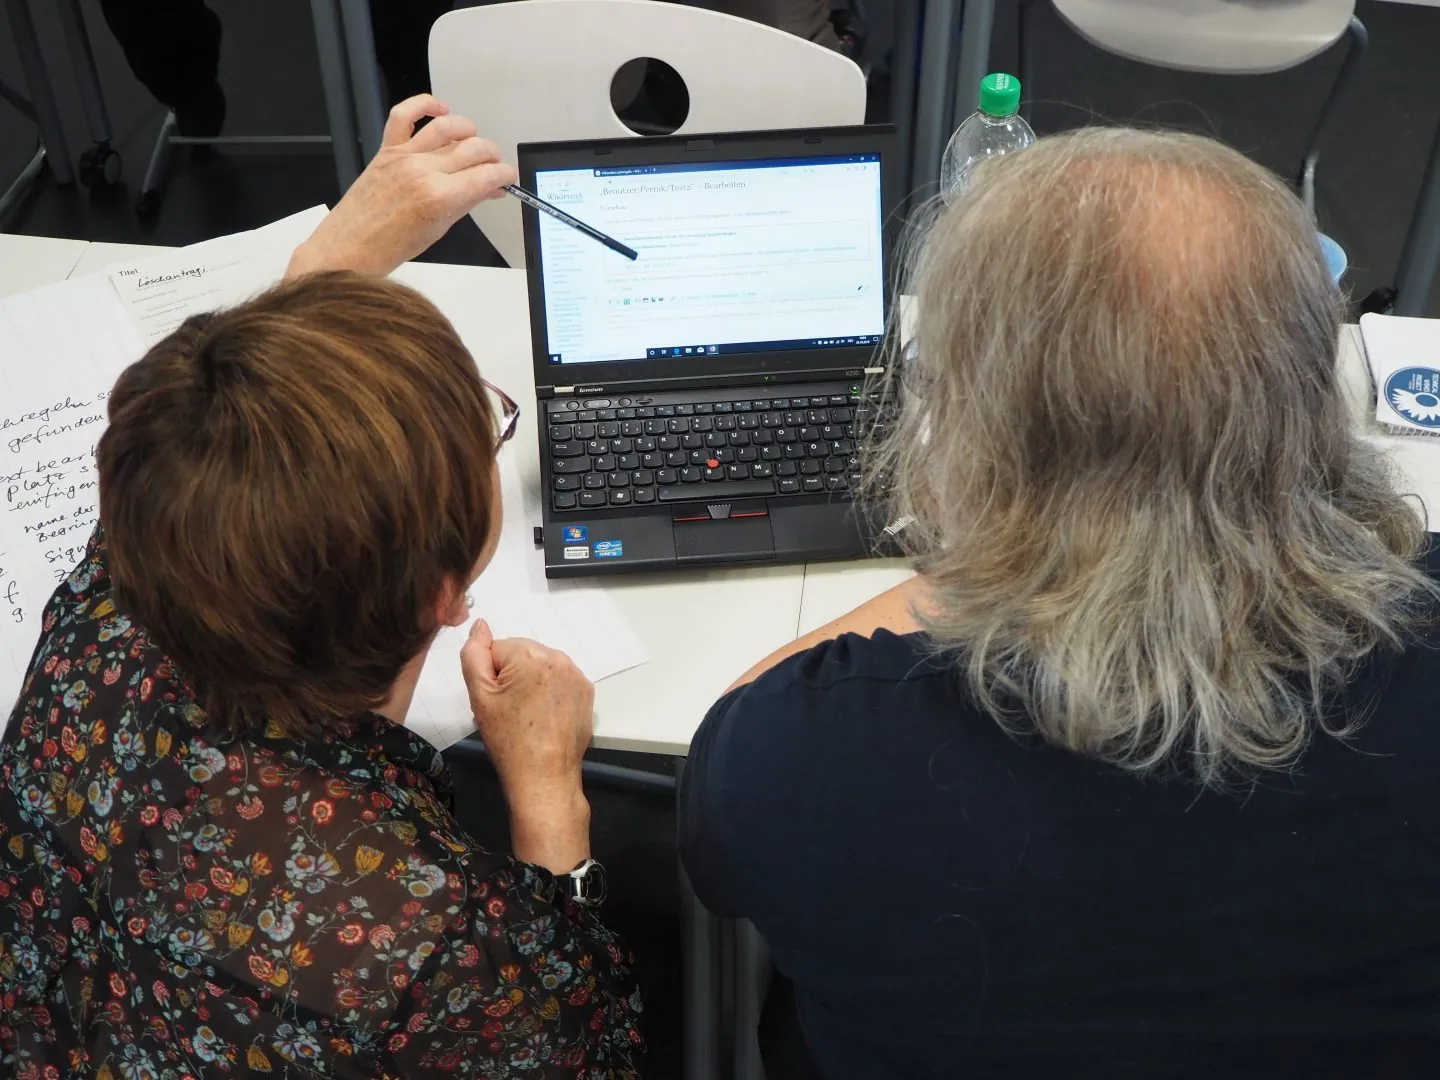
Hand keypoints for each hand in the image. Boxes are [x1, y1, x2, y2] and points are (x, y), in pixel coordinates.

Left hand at [287, 95, 516, 277]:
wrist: (351, 247)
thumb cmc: (393, 246)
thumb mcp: (440, 228)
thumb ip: (467, 202)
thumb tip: (491, 189)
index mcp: (440, 197)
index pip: (487, 175)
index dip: (505, 175)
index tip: (508, 178)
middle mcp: (424, 172)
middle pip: (472, 149)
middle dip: (492, 156)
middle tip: (494, 167)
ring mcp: (404, 157)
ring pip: (446, 127)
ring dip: (469, 130)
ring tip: (474, 142)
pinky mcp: (387, 150)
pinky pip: (404, 115)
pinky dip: (424, 104)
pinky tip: (440, 110)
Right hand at [461, 620, 593, 872]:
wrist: (544, 778)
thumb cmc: (509, 740)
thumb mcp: (480, 697)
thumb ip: (474, 655)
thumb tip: (480, 625)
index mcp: (532, 655)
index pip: (497, 649)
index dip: (490, 675)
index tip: (495, 701)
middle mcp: (559, 658)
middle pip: (521, 655)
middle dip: (511, 677)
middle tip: (507, 711)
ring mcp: (577, 675)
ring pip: (540, 667)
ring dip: (530, 684)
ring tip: (525, 716)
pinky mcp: (587, 693)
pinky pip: (559, 681)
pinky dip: (549, 693)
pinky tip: (542, 718)